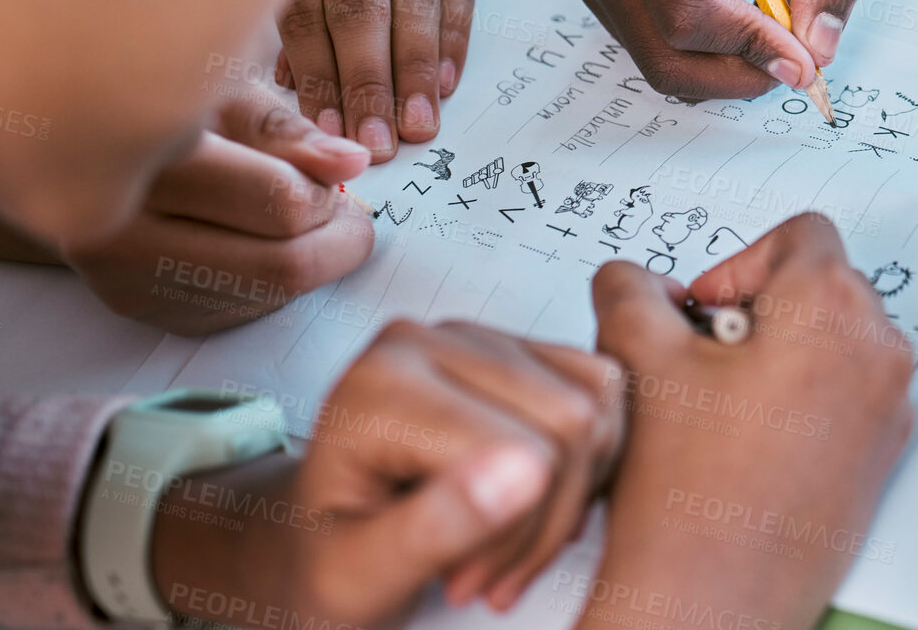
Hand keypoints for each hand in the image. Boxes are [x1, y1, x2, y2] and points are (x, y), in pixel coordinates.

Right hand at [62, 87, 374, 333]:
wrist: (79, 146)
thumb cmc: (167, 106)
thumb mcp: (225, 93)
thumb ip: (288, 132)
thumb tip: (350, 164)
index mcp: (145, 156)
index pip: (278, 203)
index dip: (328, 194)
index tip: (340, 175)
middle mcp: (118, 227)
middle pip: (279, 266)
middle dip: (336, 242)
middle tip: (348, 213)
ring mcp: (121, 276)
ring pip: (262, 296)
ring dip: (306, 261)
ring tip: (301, 218)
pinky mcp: (133, 305)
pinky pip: (232, 311)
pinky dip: (267, 282)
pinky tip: (254, 240)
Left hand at [150, 320, 625, 627]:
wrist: (314, 538)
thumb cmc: (326, 558)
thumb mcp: (357, 574)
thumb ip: (432, 527)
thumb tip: (526, 470)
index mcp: (384, 381)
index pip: (526, 450)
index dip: (516, 536)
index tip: (464, 584)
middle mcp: (430, 337)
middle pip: (572, 420)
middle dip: (546, 519)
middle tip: (485, 573)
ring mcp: (478, 335)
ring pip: (598, 403)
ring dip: (573, 494)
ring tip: (505, 544)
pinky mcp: (516, 347)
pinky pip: (604, 388)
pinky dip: (592, 461)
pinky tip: (535, 503)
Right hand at [569, 0, 869, 99]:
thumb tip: (819, 50)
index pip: (685, 9)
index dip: (750, 45)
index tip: (808, 59)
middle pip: (666, 55)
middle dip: (743, 71)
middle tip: (802, 53)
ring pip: (665, 68)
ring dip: (734, 63)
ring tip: (774, 6)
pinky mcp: (609, 4)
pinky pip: (664, 58)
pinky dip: (717, 57)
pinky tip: (746, 12)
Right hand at [579, 214, 913, 629]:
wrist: (712, 603)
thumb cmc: (691, 497)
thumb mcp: (639, 361)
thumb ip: (631, 291)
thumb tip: (637, 281)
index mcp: (833, 310)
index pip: (800, 233)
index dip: (737, 263)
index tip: (704, 310)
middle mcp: (878, 354)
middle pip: (820, 284)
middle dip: (757, 310)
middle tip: (703, 358)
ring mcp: (888, 409)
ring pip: (833, 340)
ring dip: (778, 353)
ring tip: (719, 405)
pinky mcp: (883, 456)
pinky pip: (847, 393)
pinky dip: (801, 398)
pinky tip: (743, 441)